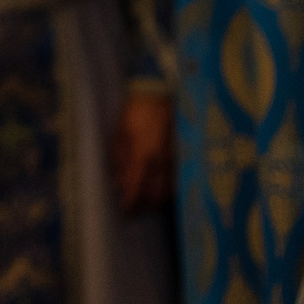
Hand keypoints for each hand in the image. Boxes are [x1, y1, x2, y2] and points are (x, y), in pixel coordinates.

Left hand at [108, 89, 174, 213]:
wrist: (161, 91)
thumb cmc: (136, 111)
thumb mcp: (120, 133)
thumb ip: (118, 159)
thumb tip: (118, 182)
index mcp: (142, 156)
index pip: (136, 189)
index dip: (130, 204)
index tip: (125, 212)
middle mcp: (161, 161)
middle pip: (154, 195)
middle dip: (143, 206)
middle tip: (135, 211)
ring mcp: (176, 159)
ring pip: (168, 189)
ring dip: (157, 200)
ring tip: (147, 203)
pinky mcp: (185, 154)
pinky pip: (178, 179)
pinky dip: (169, 189)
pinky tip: (163, 191)